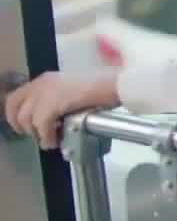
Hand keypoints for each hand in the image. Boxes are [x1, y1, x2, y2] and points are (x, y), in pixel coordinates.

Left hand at [4, 72, 120, 149]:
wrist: (116, 85)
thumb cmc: (104, 88)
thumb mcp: (73, 91)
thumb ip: (59, 101)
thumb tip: (52, 120)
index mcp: (47, 79)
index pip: (16, 97)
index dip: (15, 115)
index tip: (25, 127)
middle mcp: (42, 83)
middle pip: (15, 108)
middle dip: (22, 126)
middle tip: (36, 136)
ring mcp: (46, 92)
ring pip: (26, 119)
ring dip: (36, 134)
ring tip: (49, 141)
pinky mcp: (53, 103)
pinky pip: (41, 126)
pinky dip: (46, 137)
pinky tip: (55, 141)